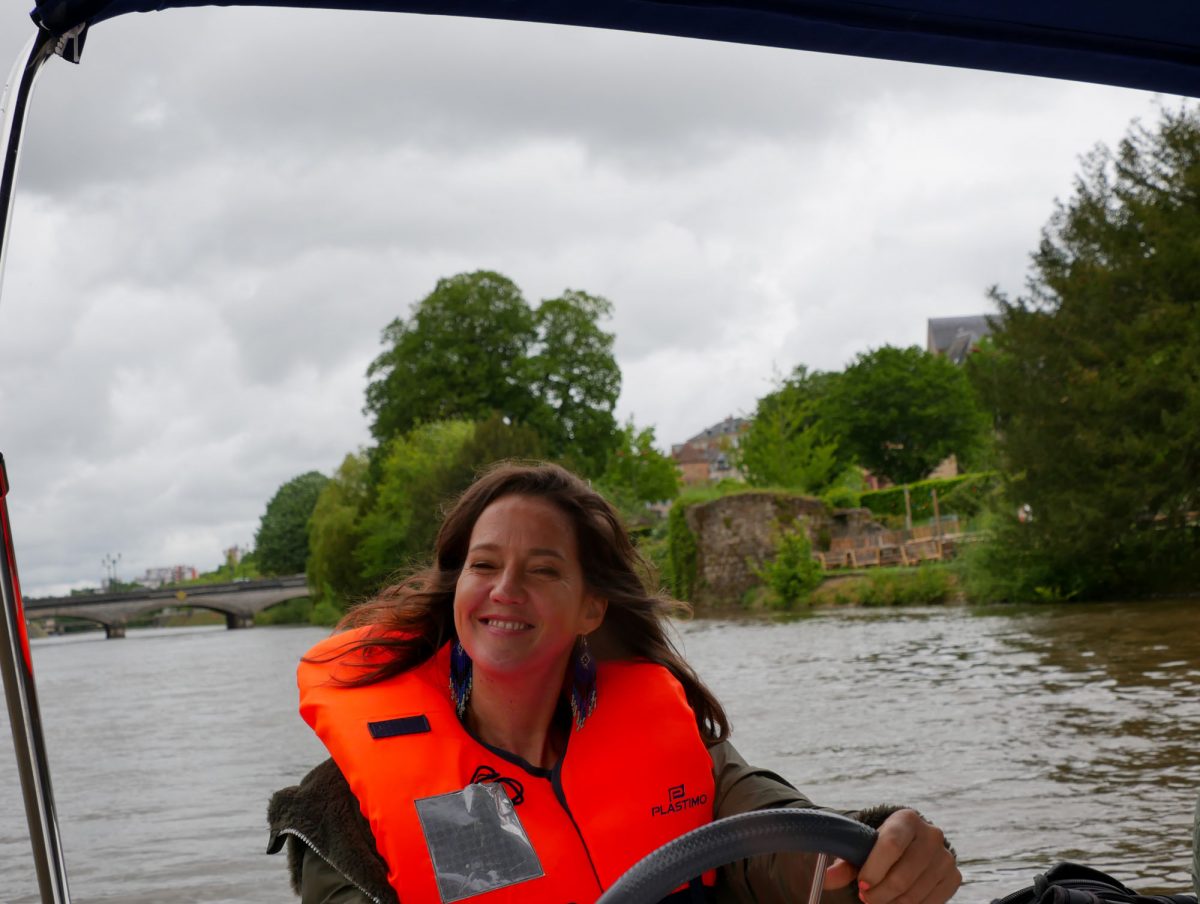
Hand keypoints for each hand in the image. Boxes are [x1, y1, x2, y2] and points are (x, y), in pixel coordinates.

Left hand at [824, 809, 959, 902]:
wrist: (910, 845)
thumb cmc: (881, 845)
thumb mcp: (862, 846)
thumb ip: (845, 862)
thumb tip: (828, 878)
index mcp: (907, 819)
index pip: (891, 845)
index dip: (874, 869)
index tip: (861, 885)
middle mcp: (931, 835)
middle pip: (903, 875)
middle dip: (880, 893)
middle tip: (866, 898)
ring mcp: (945, 857)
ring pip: (915, 892)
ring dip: (892, 902)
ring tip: (879, 900)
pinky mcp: (953, 876)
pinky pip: (930, 901)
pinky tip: (897, 901)